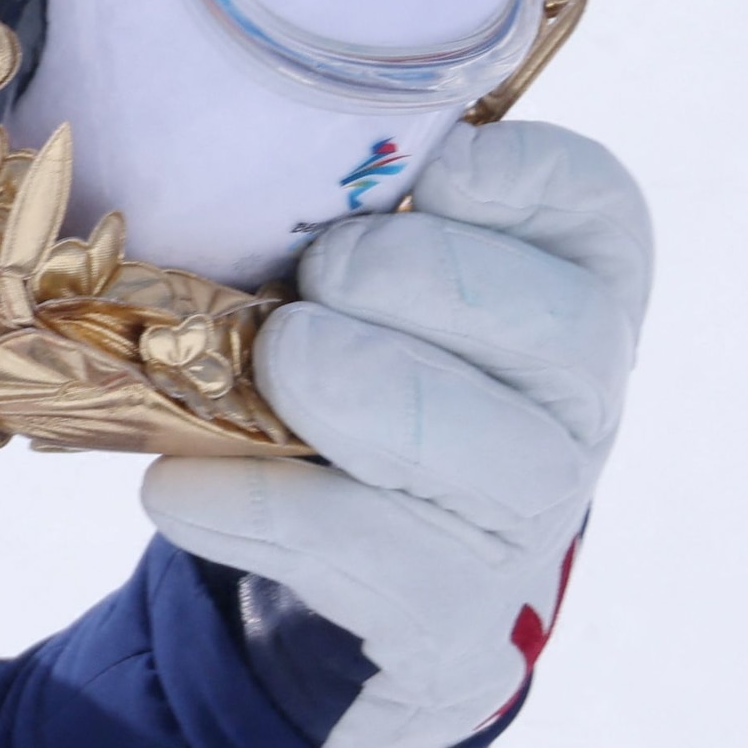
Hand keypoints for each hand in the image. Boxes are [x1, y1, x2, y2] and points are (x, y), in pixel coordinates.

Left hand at [142, 119, 653, 747]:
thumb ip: (317, 212)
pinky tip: (176, 485)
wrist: (363, 581)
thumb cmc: (355, 379)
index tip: (427, 174)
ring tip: (273, 364)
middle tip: (315, 278)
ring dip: (366, 391)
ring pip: (500, 451)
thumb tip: (154, 137)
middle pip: (560, 324)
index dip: (516, 177)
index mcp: (569, 286)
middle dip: (419, 281)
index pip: (593, 205)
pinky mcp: (451, 609)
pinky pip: (375, 555)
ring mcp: (527, 512)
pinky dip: (259, 510)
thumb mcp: (353, 287)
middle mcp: (579, 398)